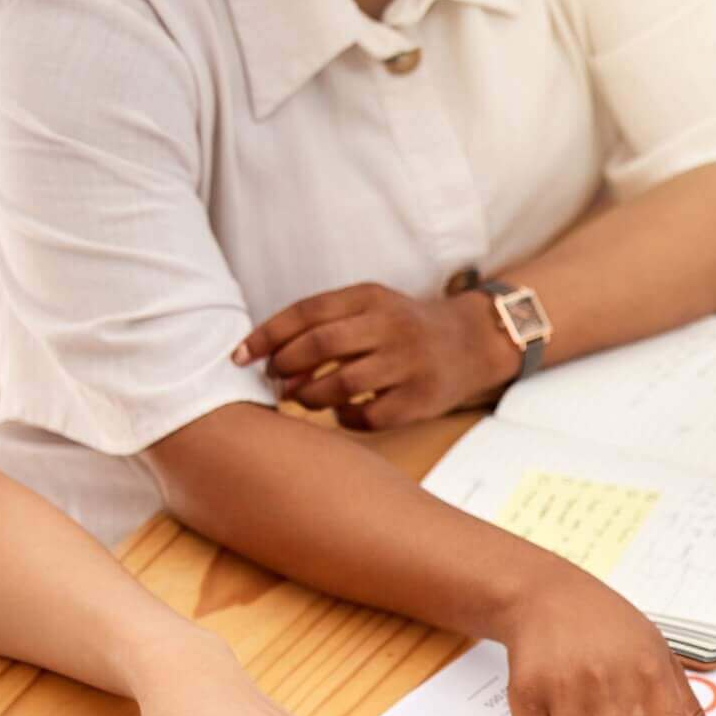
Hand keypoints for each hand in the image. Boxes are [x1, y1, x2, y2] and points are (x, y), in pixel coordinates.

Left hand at [233, 283, 514, 430]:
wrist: (475, 343)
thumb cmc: (407, 327)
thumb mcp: (371, 307)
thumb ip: (327, 324)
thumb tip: (274, 362)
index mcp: (372, 298)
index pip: (306, 312)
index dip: (266, 335)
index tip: (239, 355)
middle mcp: (391, 327)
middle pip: (320, 347)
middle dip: (285, 367)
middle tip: (276, 380)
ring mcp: (409, 364)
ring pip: (340, 385)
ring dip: (310, 396)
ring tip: (304, 398)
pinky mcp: (422, 399)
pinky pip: (368, 415)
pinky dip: (345, 417)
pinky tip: (343, 412)